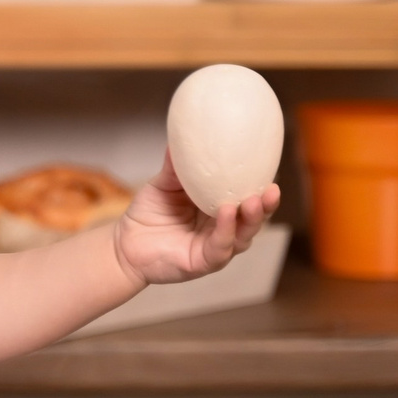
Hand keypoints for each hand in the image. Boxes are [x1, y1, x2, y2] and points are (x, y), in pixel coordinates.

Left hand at [113, 152, 278, 285]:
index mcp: (220, 209)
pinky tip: (227, 213)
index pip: (249, 199)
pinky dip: (226, 230)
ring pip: (242, 236)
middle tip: (272, 189)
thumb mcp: (165, 184)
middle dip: (266, 206)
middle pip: (254, 220)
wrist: (124, 242)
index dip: (262, 188)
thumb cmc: (149, 213)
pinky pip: (220, 246)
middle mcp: (223, 229)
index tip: (273, 172)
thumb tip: (182, 136)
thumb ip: (176, 166)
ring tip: (252, 201)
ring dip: (250, 219)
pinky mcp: (203, 262)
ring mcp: (216, 247)